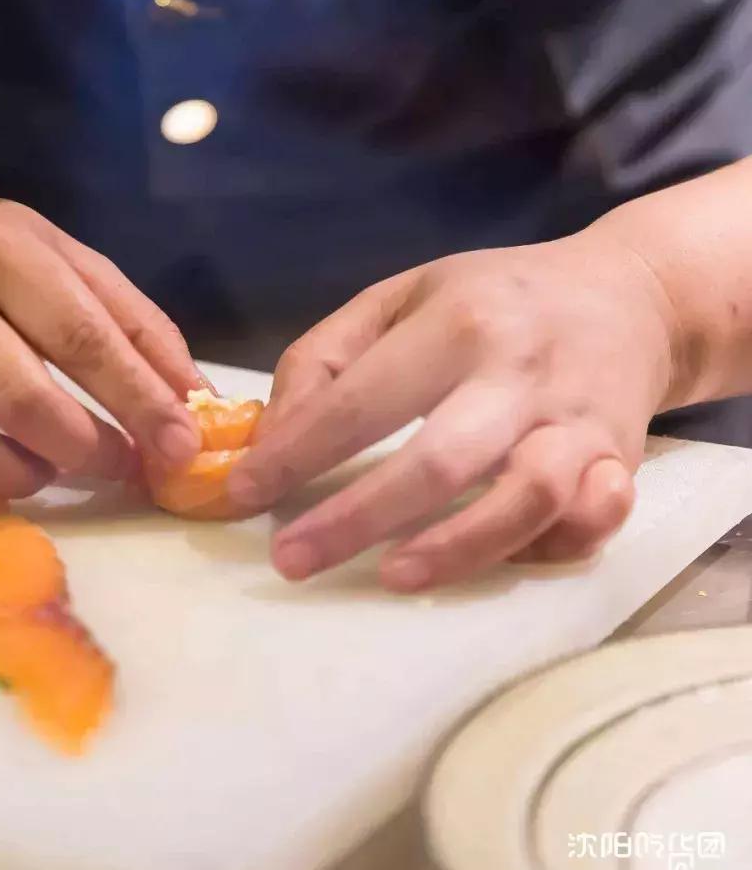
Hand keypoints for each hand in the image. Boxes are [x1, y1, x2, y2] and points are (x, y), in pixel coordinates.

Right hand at [0, 196, 204, 498]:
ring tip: (45, 465)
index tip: (182, 448)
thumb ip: (137, 326)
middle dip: (86, 449)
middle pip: (19, 400)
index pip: (82, 337)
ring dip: (18, 476)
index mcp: (3, 251)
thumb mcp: (68, 262)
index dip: (139, 400)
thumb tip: (199, 402)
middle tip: (118, 464)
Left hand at [229, 231, 680, 590]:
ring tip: (391, 576)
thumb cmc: (492, 300)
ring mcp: (578, 421)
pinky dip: (552, 546)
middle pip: (438, 459)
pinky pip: (590, 519)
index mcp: (457, 323)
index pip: (358, 401)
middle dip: (356, 518)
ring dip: (455, 547)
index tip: (241, 494)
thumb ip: (326, 358)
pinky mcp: (620, 459)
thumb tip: (272, 438)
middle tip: (290, 560)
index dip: (294, 454)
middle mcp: (519, 372)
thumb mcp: (400, 298)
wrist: (629, 293)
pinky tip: (505, 558)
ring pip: (525, 498)